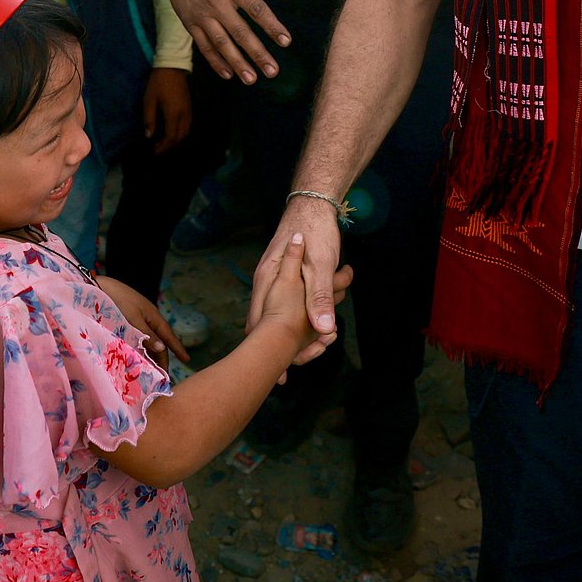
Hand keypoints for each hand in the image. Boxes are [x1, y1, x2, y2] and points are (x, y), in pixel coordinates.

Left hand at [96, 276, 189, 370]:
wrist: (97, 287)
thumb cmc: (117, 300)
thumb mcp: (133, 319)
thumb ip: (147, 335)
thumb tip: (162, 350)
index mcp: (153, 316)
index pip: (168, 336)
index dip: (177, 348)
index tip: (187, 360)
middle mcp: (147, 318)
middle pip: (159, 340)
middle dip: (163, 357)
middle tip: (164, 375)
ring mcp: (137, 319)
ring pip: (148, 340)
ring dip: (152, 354)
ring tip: (152, 371)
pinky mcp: (126, 320)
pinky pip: (138, 338)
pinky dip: (141, 349)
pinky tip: (138, 357)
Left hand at [143, 68, 190, 153]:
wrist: (172, 67)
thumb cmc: (158, 83)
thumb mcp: (149, 100)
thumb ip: (149, 119)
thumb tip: (149, 136)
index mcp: (173, 114)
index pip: (171, 137)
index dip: (163, 146)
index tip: (154, 151)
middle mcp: (184, 115)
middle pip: (180, 136)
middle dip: (170, 145)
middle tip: (159, 148)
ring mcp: (189, 110)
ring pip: (186, 131)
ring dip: (177, 139)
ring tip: (166, 141)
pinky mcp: (190, 106)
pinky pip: (188, 124)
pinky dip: (181, 132)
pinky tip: (174, 130)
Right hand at [154, 0, 293, 83]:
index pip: (256, 8)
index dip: (272, 26)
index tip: (286, 42)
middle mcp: (216, 0)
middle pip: (240, 31)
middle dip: (257, 53)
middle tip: (273, 71)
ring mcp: (201, 13)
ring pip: (221, 43)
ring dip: (237, 63)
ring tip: (252, 79)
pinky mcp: (189, 22)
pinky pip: (203, 45)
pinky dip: (215, 61)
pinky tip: (229, 74)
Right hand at [249, 198, 350, 364]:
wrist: (316, 202)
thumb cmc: (317, 232)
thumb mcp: (322, 266)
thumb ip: (320, 297)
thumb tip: (324, 329)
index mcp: (269, 281)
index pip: (256, 323)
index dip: (263, 352)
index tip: (277, 378)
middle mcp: (267, 282)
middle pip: (265, 323)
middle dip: (285, 347)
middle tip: (297, 369)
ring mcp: (274, 278)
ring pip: (281, 314)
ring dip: (301, 329)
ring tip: (317, 344)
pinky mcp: (286, 276)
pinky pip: (290, 303)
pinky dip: (305, 314)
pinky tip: (320, 322)